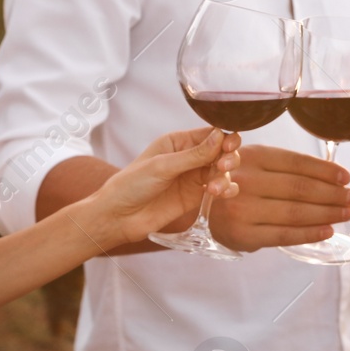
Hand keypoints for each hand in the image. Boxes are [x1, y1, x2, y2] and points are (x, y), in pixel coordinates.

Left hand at [91, 127, 240, 246]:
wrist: (120, 217)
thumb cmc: (132, 185)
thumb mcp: (162, 166)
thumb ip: (193, 155)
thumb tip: (220, 136)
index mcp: (178, 142)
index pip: (210, 133)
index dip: (225, 137)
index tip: (229, 146)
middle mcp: (189, 157)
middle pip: (222, 150)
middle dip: (228, 157)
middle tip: (223, 166)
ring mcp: (193, 176)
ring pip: (223, 170)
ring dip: (225, 177)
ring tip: (214, 189)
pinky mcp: (196, 196)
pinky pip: (221, 188)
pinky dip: (227, 189)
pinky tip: (222, 194)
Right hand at [207, 145, 349, 251]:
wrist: (201, 209)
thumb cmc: (237, 183)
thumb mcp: (254, 162)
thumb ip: (285, 166)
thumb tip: (334, 176)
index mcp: (253, 156)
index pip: (297, 163)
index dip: (326, 170)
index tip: (346, 177)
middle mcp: (246, 180)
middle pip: (300, 188)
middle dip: (332, 194)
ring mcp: (244, 209)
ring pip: (296, 212)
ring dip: (327, 213)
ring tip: (346, 213)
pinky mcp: (244, 234)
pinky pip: (285, 235)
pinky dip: (310, 233)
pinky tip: (328, 230)